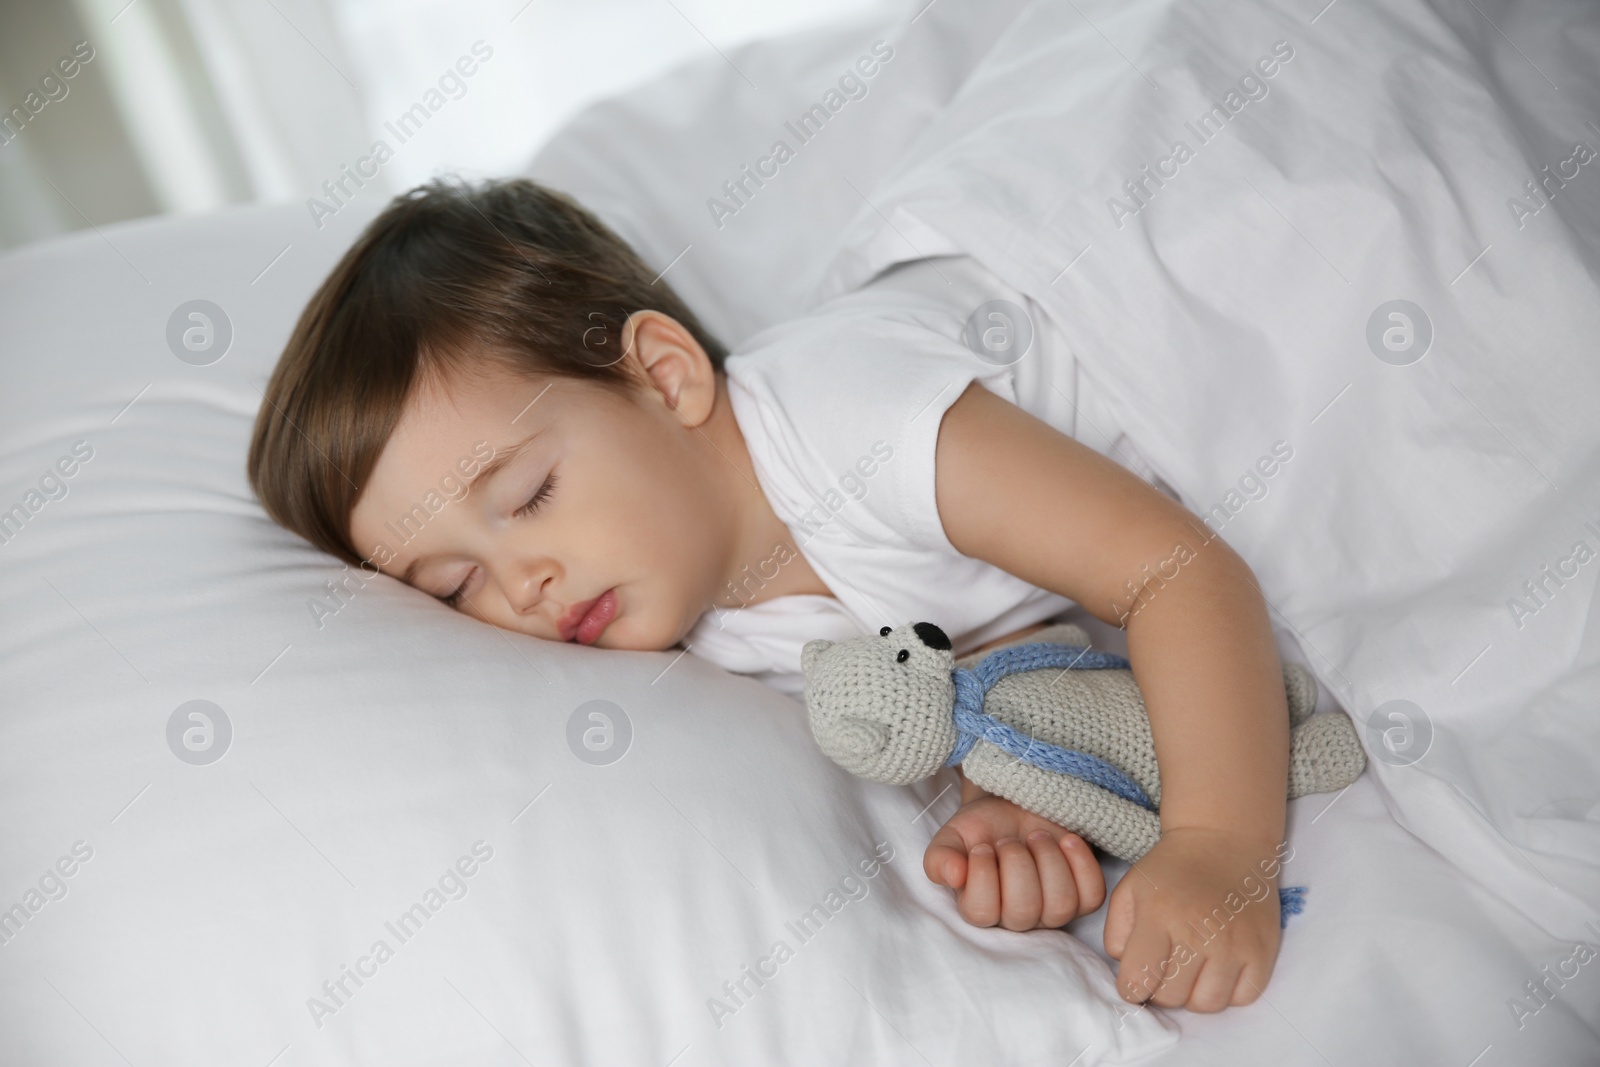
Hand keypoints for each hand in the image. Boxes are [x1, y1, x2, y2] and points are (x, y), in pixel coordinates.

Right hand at [924, 784, 1104, 929]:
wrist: (1015, 808)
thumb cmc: (983, 828)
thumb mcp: (952, 836)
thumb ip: (940, 857)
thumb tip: (953, 875)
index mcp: (981, 909)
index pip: (981, 913)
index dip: (982, 876)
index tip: (982, 846)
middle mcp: (1017, 918)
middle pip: (1023, 911)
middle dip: (1017, 864)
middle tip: (1009, 839)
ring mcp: (1052, 911)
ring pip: (1059, 905)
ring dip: (1049, 861)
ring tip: (1037, 837)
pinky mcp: (1083, 897)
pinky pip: (1092, 894)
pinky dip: (1081, 863)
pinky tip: (1066, 840)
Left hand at [1104, 827, 1283, 1012]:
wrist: (1224, 842)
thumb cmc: (1171, 868)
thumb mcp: (1130, 889)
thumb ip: (1117, 933)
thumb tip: (1128, 973)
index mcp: (1159, 916)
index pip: (1138, 981)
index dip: (1131, 987)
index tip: (1135, 978)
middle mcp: (1198, 934)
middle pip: (1171, 998)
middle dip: (1161, 989)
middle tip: (1165, 967)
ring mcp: (1234, 945)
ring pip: (1207, 1005)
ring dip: (1194, 994)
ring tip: (1191, 969)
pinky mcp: (1263, 951)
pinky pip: (1242, 998)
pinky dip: (1228, 991)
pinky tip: (1219, 967)